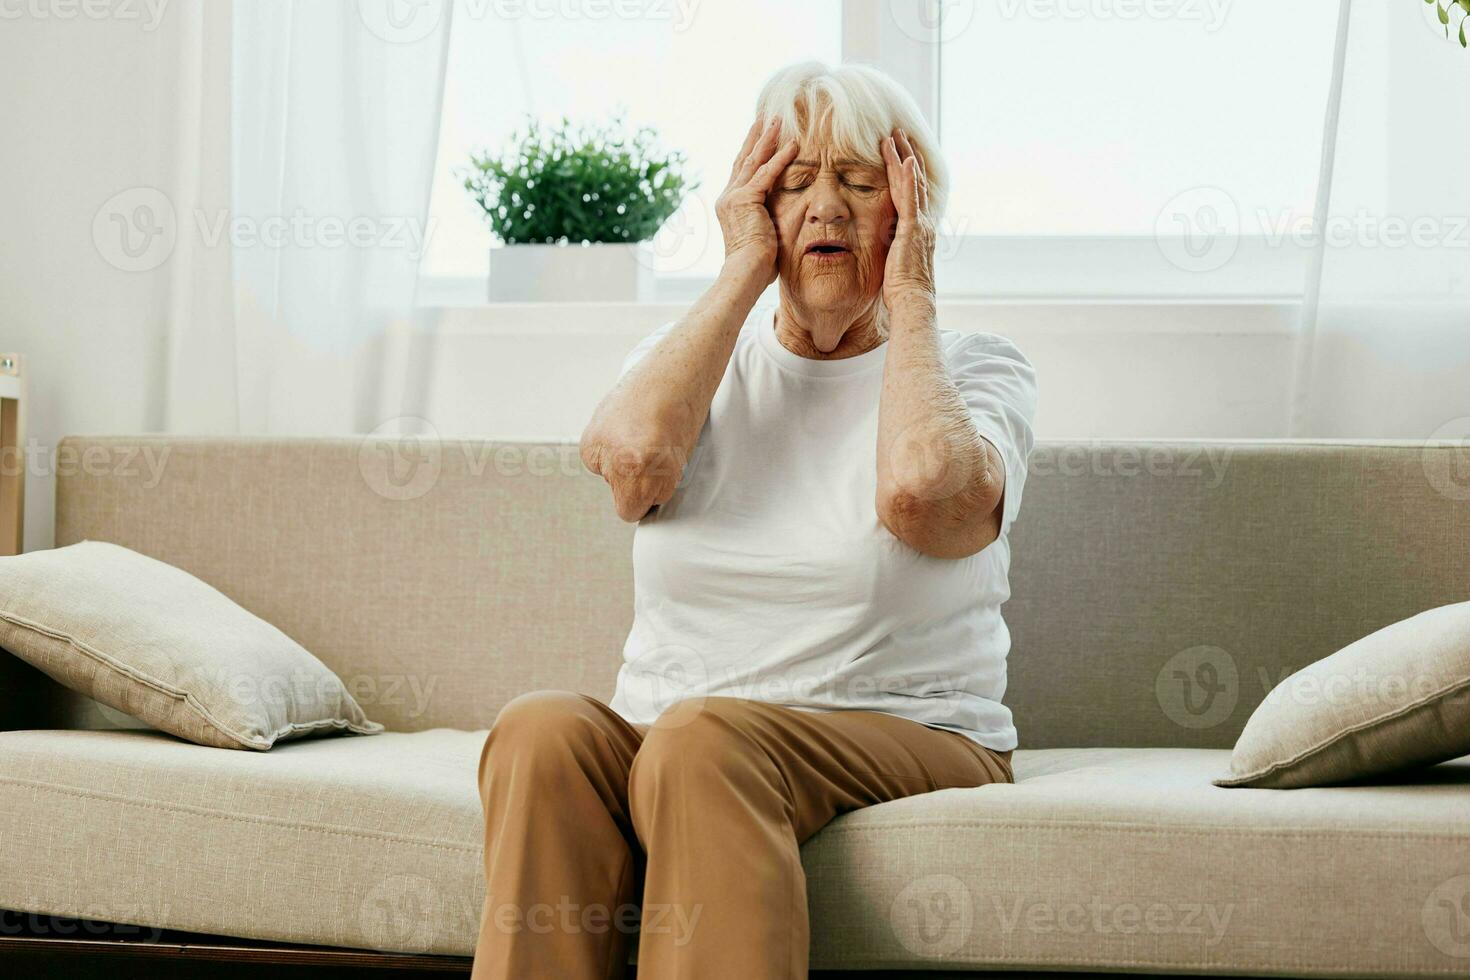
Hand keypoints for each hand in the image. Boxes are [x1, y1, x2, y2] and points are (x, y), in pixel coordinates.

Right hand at [715, 116, 799, 284]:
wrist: (745, 272)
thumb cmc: (756, 265)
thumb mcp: (760, 235)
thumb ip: (766, 220)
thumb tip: (778, 221)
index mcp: (729, 205)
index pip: (741, 172)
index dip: (751, 152)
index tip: (759, 136)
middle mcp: (728, 197)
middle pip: (744, 159)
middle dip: (755, 137)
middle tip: (765, 118)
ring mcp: (734, 196)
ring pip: (754, 160)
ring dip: (767, 138)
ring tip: (778, 119)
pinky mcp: (747, 199)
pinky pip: (767, 173)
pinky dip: (781, 157)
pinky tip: (794, 144)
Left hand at [880, 129, 937, 309]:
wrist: (912, 301)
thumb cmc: (901, 289)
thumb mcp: (896, 260)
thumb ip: (893, 245)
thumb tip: (886, 240)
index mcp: (918, 228)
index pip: (913, 192)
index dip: (908, 170)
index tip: (901, 151)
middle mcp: (922, 221)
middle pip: (916, 180)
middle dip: (907, 154)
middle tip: (898, 133)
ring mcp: (918, 224)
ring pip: (912, 183)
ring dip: (904, 157)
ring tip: (895, 136)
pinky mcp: (911, 229)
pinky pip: (910, 198)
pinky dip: (909, 178)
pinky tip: (905, 159)